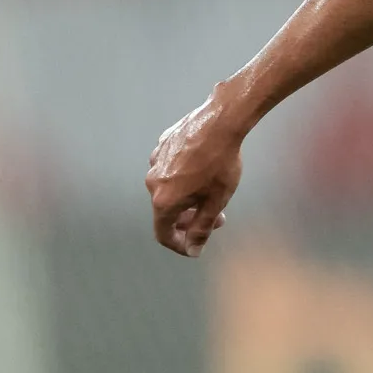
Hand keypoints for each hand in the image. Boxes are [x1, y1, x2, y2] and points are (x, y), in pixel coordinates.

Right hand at [145, 93, 246, 256]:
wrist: (219, 122)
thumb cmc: (220, 164)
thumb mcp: (215, 202)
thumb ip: (202, 229)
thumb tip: (193, 250)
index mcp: (163, 200)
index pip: (163, 234)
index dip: (180, 245)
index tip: (196, 246)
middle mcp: (152, 182)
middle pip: (167, 211)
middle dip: (190, 220)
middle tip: (216, 219)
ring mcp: (155, 161)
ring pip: (169, 189)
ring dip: (188, 198)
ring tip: (213, 193)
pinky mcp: (162, 145)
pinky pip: (170, 169)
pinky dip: (184, 178)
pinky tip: (205, 170)